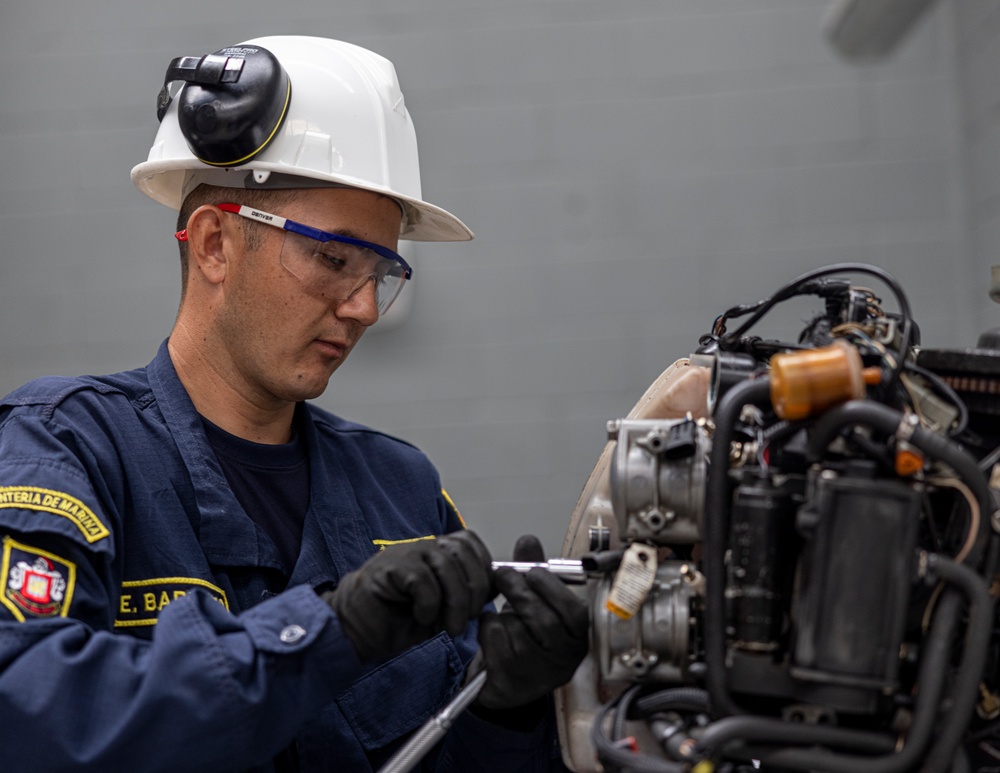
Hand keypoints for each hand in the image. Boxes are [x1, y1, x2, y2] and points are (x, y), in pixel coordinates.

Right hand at [324, 530, 492, 661]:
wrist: (358, 629)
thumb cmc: (399, 620)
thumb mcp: (442, 611)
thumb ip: (466, 595)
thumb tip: (494, 590)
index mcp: (439, 552)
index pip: (473, 545)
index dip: (483, 573)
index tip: (479, 603)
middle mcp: (425, 547)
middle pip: (466, 554)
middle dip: (473, 592)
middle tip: (462, 621)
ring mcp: (408, 552)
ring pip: (447, 566)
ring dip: (454, 603)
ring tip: (445, 626)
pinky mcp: (391, 566)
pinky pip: (423, 580)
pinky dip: (428, 605)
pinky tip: (419, 616)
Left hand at [475, 535, 589, 710]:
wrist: (504, 679)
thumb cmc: (525, 636)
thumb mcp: (534, 601)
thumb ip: (533, 571)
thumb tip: (529, 540)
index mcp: (577, 638)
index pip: (575, 614)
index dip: (553, 589)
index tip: (533, 572)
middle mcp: (563, 661)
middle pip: (544, 622)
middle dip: (521, 592)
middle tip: (504, 574)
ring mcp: (537, 674)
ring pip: (518, 631)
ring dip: (503, 612)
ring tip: (499, 606)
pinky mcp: (511, 682)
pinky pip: (496, 643)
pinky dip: (488, 627)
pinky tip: (490, 628)